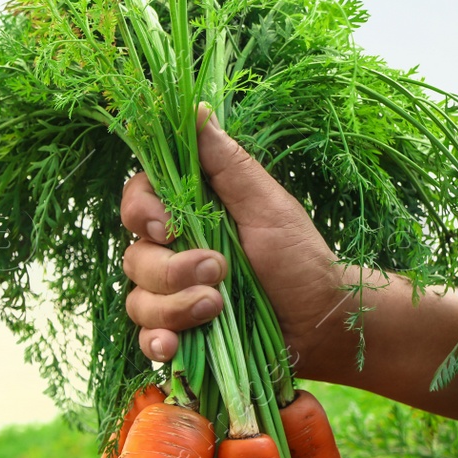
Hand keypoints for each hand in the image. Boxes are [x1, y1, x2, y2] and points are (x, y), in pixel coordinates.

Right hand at [121, 106, 352, 376]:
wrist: (322, 322)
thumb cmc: (300, 258)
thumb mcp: (268, 206)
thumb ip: (228, 165)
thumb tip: (197, 109)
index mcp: (190, 216)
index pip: (136, 203)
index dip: (140, 213)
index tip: (166, 224)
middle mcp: (172, 255)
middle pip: (134, 257)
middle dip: (171, 270)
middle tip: (217, 272)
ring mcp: (172, 299)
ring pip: (138, 301)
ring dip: (175, 308)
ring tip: (219, 309)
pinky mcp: (180, 337)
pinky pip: (147, 341)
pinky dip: (157, 344)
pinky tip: (174, 348)